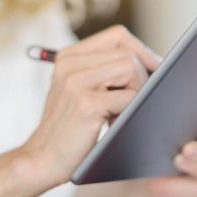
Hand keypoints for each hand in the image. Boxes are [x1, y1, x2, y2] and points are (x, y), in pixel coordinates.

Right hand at [22, 25, 161, 184]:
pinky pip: (129, 97)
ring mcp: (76, 82)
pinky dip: (131, 111)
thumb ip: (104, 71)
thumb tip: (152, 61)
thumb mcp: (79, 90)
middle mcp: (69, 64)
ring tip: (121, 112)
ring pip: (131, 69)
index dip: (141, 49)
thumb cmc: (69, 127)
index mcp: (68, 56)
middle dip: (142, 77)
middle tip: (133, 102)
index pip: (118, 35)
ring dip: (137, 93)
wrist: (42, 160)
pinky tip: (116, 123)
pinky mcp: (86, 103)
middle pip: (128, 53)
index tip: (154, 67)